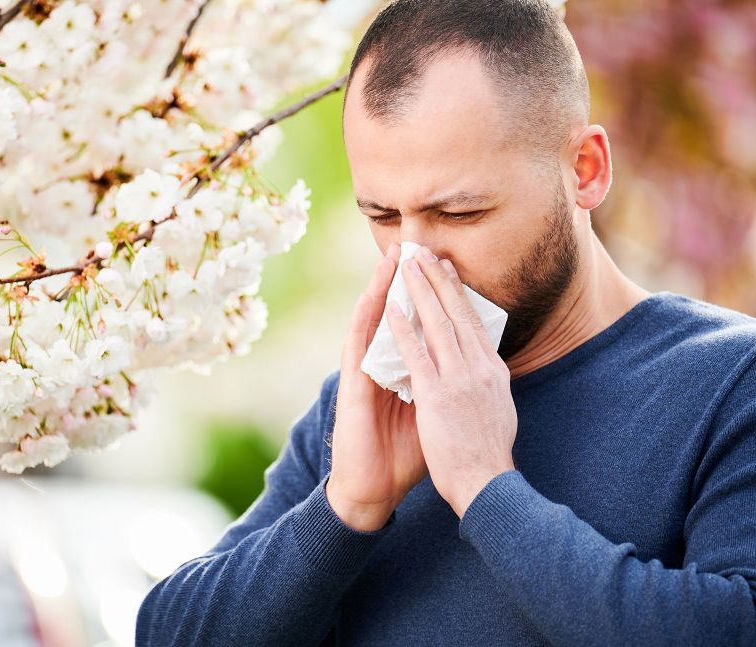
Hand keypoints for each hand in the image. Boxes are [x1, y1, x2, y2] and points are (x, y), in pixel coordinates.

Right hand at [325, 243, 428, 531]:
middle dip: (410, 280)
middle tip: (419, 246)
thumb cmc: (404, 457)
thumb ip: (448, 391)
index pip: (421, 326)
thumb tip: (476, 376)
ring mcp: (366, 374)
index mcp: (408, 372)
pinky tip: (372, 297)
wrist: (374, 490)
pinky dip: (365, 321)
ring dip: (382, 288)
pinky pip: (358, 347)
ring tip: (393, 257)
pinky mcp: (353, 386)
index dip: (434, 297)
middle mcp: (385, 366)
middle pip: (398, 314)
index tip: (448, 267)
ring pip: (374, 322)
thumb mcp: (435, 416)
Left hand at [385, 245, 517, 518]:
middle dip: (439, 280)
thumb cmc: (488, 455)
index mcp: (494, 372)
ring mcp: (459, 380)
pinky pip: (415, 353)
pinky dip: (402, 328)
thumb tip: (491, 370)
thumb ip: (489, 386)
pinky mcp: (437, 395)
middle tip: (424, 252)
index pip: (474, 322)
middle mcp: (480, 368)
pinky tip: (390, 308)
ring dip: (421, 291)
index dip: (458, 293)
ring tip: (408, 265)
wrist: (487, 486)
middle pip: (458, 313)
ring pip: (437, 324)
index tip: (446, 269)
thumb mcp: (498, 411)